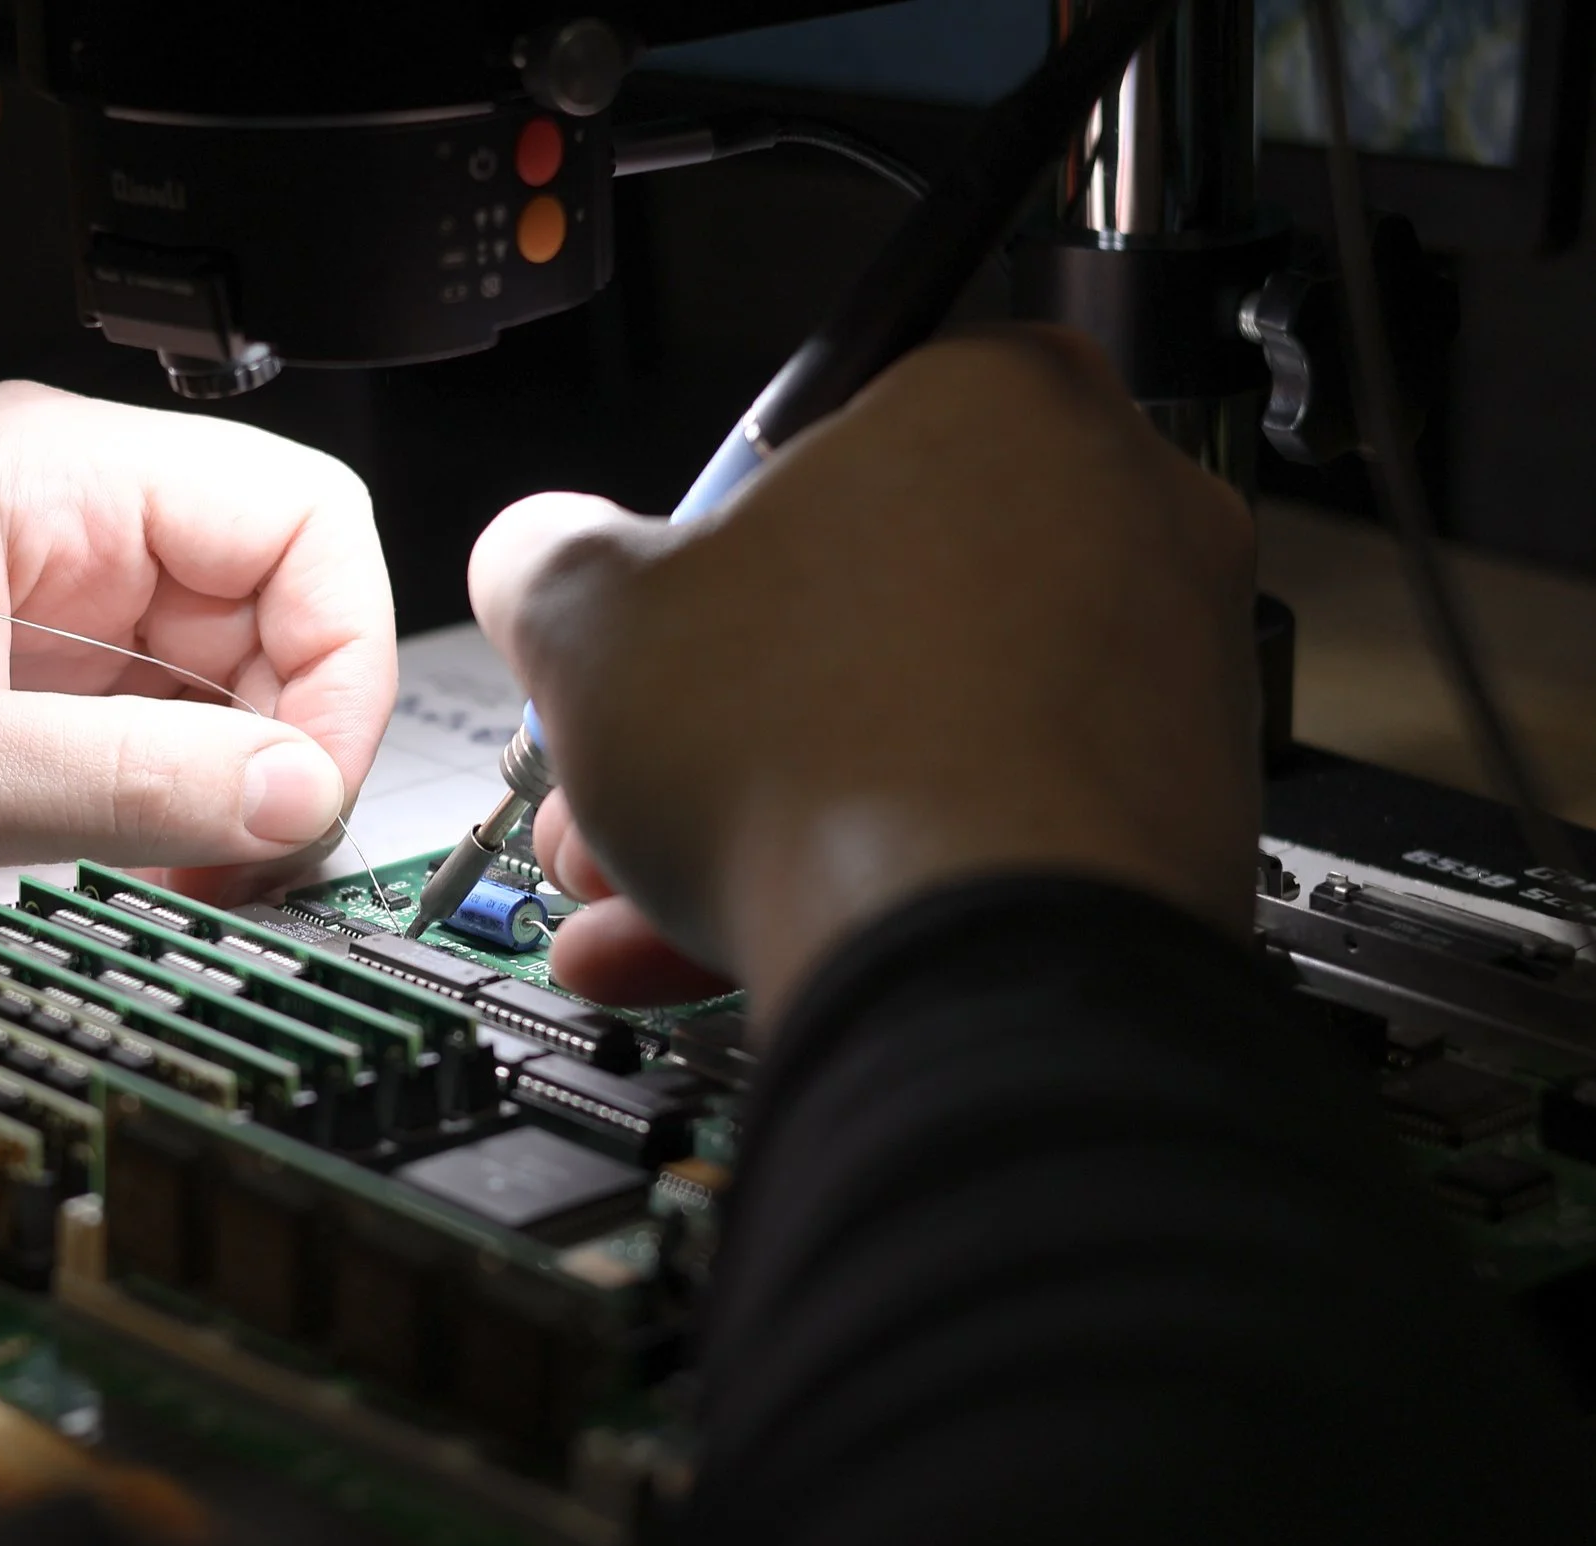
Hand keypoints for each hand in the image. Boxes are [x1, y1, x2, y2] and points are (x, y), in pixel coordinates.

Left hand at [0, 383, 395, 942]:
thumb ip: (122, 783)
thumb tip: (297, 792)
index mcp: (37, 476)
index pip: (300, 521)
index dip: (341, 662)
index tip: (305, 794)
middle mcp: (32, 514)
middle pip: (263, 603)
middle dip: (281, 742)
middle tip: (238, 868)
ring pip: (196, 670)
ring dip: (210, 781)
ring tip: (170, 881)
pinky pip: (110, 714)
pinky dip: (136, 796)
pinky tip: (109, 865)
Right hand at [469, 329, 1258, 1015]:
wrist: (982, 978)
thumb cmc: (827, 764)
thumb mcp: (587, 619)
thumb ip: (543, 555)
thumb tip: (538, 559)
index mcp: (997, 401)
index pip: (815, 434)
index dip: (692, 547)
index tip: (642, 623)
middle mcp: (1119, 518)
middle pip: (851, 606)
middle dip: (700, 712)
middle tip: (616, 778)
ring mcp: (1165, 678)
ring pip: (908, 727)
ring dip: (749, 809)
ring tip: (635, 889)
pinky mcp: (1174, 817)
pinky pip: (981, 819)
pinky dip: (859, 867)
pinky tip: (717, 938)